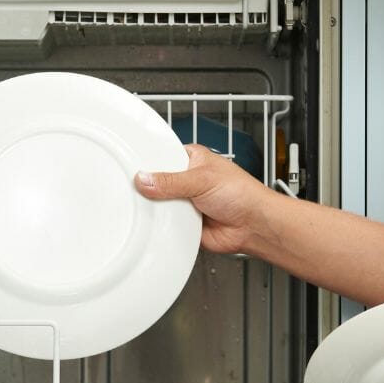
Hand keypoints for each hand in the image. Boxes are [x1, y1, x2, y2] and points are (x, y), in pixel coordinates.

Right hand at [134, 144, 277, 255]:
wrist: (253, 226)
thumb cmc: (242, 194)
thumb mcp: (202, 179)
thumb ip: (171, 181)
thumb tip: (144, 179)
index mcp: (191, 159)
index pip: (161, 156)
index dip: (147, 162)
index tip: (129, 167)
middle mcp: (186, 180)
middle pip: (156, 182)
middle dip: (149, 189)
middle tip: (137, 192)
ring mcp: (185, 202)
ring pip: (159, 205)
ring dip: (158, 209)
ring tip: (151, 208)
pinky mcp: (184, 223)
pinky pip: (165, 225)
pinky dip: (162, 226)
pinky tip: (159, 225)